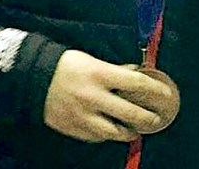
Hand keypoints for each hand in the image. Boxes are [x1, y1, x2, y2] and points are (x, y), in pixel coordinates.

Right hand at [44, 50, 172, 141]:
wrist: (33, 78)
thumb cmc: (66, 65)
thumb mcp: (92, 60)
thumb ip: (114, 70)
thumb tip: (134, 73)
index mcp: (100, 74)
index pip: (136, 82)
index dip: (154, 89)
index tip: (165, 94)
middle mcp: (93, 96)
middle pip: (129, 112)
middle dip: (147, 118)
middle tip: (155, 119)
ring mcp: (83, 115)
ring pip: (113, 132)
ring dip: (128, 133)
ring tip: (135, 131)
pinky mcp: (73, 128)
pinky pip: (95, 137)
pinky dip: (106, 136)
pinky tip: (112, 132)